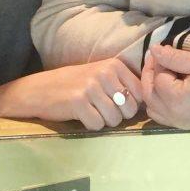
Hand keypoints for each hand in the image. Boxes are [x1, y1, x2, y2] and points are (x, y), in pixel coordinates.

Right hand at [0, 58, 143, 130]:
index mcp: (114, 65)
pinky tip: (81, 116)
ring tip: (90, 112)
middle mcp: (105, 73)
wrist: (39, 89)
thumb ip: (123, 83)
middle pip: (130, 109)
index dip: (131, 105)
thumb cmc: (74, 84)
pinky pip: (98, 125)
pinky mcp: (79, 103)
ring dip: (104, 121)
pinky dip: (91, 126)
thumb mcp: (101, 75)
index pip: (140, 93)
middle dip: (119, 116)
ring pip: (115, 119)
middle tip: (101, 110)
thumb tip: (150, 101)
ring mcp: (91, 87)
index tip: (116, 104)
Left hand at [141, 45, 189, 129]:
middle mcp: (174, 115)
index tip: (165, 48)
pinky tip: (169, 89)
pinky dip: (159, 102)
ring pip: (152, 107)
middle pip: (148, 93)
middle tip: (159, 58)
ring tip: (163, 72)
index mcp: (176, 99)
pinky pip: (162, 116)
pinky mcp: (186, 126)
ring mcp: (179, 123)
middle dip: (149, 73)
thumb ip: (176, 57)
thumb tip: (154, 50)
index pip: (156, 76)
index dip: (158, 60)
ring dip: (152, 89)